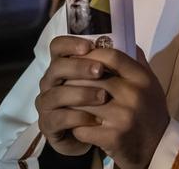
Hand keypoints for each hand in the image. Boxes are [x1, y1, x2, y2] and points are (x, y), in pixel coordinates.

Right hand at [36, 36, 110, 156]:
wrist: (93, 134)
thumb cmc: (99, 102)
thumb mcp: (107, 80)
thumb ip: (114, 63)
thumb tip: (131, 45)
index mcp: (63, 65)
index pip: (58, 46)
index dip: (70, 44)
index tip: (89, 46)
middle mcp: (50, 82)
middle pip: (57, 67)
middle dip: (78, 67)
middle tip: (100, 70)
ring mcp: (47, 103)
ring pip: (57, 94)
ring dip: (81, 93)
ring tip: (103, 96)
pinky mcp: (48, 124)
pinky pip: (59, 119)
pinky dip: (78, 117)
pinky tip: (96, 119)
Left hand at [71, 46, 169, 168]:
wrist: (158, 147)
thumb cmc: (151, 111)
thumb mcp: (150, 83)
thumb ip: (137, 61)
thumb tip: (122, 37)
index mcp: (141, 78)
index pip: (111, 56)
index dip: (91, 53)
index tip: (79, 56)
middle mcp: (133, 95)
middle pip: (91, 78)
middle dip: (73, 80)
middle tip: (63, 81)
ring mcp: (122, 117)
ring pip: (82, 103)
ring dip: (71, 103)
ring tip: (66, 103)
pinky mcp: (113, 137)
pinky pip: (82, 127)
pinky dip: (76, 127)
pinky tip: (76, 125)